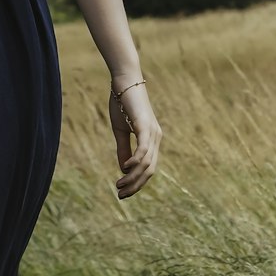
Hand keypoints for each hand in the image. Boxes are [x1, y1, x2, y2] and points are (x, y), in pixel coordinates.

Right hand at [108, 77, 161, 198]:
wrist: (123, 81)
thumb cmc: (122, 103)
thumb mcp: (121, 130)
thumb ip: (124, 149)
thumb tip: (124, 169)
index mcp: (152, 140)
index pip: (149, 169)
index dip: (137, 183)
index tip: (123, 192)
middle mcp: (156, 138)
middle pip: (150, 170)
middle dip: (136, 185)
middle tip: (120, 194)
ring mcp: (152, 132)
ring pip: (146, 163)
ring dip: (133, 177)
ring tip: (119, 185)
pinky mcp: (145, 125)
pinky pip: (143, 149)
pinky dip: (135, 161)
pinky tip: (125, 168)